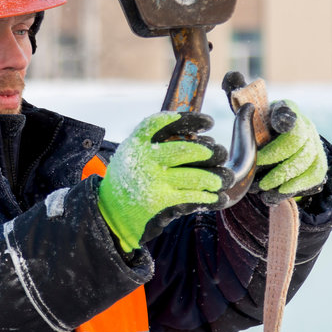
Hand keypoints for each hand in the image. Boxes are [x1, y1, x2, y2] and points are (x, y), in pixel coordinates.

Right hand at [98, 111, 233, 251]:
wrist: (109, 212)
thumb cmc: (128, 179)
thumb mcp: (131, 153)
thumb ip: (155, 143)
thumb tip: (198, 140)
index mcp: (136, 142)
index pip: (162, 123)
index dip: (189, 119)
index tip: (209, 123)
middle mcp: (144, 159)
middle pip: (185, 150)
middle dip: (209, 152)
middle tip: (219, 153)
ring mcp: (153, 181)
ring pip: (194, 176)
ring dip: (214, 178)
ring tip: (222, 179)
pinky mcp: (160, 201)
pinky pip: (192, 197)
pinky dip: (209, 198)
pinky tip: (218, 197)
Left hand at [223, 72, 327, 203]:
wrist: (279, 147)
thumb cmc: (259, 128)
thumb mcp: (248, 114)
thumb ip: (238, 97)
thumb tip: (230, 75)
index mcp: (285, 110)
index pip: (288, 112)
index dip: (284, 117)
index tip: (278, 124)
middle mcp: (304, 125)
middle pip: (297, 141)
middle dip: (276, 157)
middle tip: (257, 170)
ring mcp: (314, 145)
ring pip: (306, 161)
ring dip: (282, 177)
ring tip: (261, 188)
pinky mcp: (318, 165)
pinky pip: (312, 177)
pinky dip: (293, 188)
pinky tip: (275, 195)